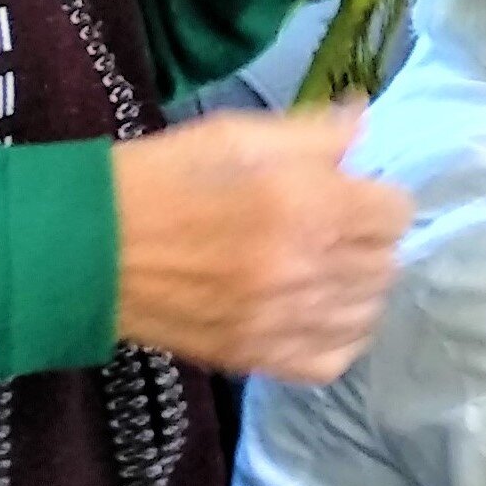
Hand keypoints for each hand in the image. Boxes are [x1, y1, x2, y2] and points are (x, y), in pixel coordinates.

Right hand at [109, 106, 413, 382]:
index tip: (349, 193)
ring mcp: (283, 321)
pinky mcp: (258, 358)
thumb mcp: (238, 134)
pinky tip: (313, 314)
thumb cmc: (164, 177)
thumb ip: (314, 134)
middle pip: (386, 265)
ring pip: (367, 314)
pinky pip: (333, 361)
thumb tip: (367, 124)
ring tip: (322, 270)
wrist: (90, 247)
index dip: (376, 197)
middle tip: (332, 228)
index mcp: (307, 204)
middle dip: (367, 241)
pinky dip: (334, 338)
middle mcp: (306, 269)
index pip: (396, 213)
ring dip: (355, 289)